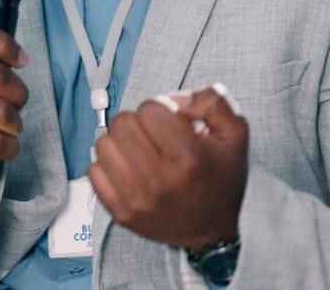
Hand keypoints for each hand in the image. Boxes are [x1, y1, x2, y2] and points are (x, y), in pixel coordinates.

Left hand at [88, 83, 248, 249]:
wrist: (213, 230)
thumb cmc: (222, 178)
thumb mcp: (235, 133)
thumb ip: (212, 101)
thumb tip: (173, 98)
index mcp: (190, 156)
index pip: (149, 108)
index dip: (161, 109)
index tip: (171, 122)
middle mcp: (161, 180)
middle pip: (122, 123)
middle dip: (138, 121)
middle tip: (154, 134)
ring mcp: (138, 199)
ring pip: (104, 144)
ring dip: (121, 141)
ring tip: (140, 151)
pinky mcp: (122, 213)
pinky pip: (94, 171)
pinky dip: (109, 165)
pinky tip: (129, 168)